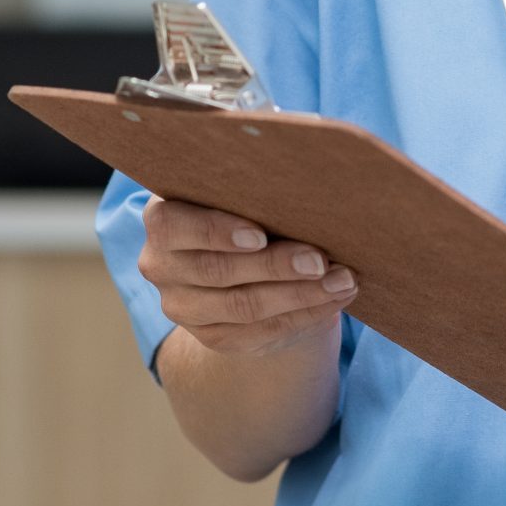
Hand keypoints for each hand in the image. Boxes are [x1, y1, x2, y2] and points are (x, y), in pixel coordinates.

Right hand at [137, 196, 357, 357]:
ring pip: (243, 307)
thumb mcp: (243, 191)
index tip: (260, 234)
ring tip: (343, 281)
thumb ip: (257, 182)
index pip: (175, 226)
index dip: (216, 231)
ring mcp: (184, 307)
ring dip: (300, 295)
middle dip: (276, 266)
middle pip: (218, 271)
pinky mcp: (213, 337)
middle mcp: (162, 267)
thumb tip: (310, 167)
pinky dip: (304, 315)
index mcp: (163, 220)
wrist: (244, 261)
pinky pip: (260, 333)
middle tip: (322, 260)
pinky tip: (334, 300)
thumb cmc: (250, 206)